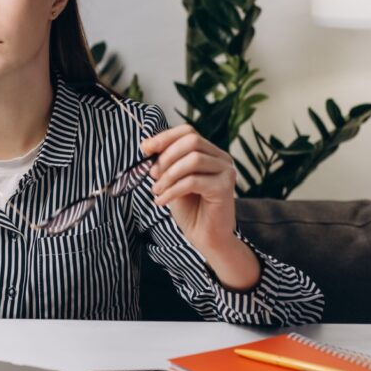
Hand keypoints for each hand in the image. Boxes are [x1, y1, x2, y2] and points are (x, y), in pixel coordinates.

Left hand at [140, 126, 236, 252]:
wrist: (206, 238)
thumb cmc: (190, 209)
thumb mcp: (173, 180)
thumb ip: (166, 163)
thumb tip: (147, 145)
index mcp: (210, 152)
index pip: (188, 132)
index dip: (165, 137)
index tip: (145, 148)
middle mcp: (222, 158)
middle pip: (192, 140)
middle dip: (166, 156)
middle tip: (152, 175)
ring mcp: (226, 172)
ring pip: (193, 159)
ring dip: (168, 175)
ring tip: (157, 190)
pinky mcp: (225, 188)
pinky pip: (193, 181)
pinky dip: (172, 190)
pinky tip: (162, 201)